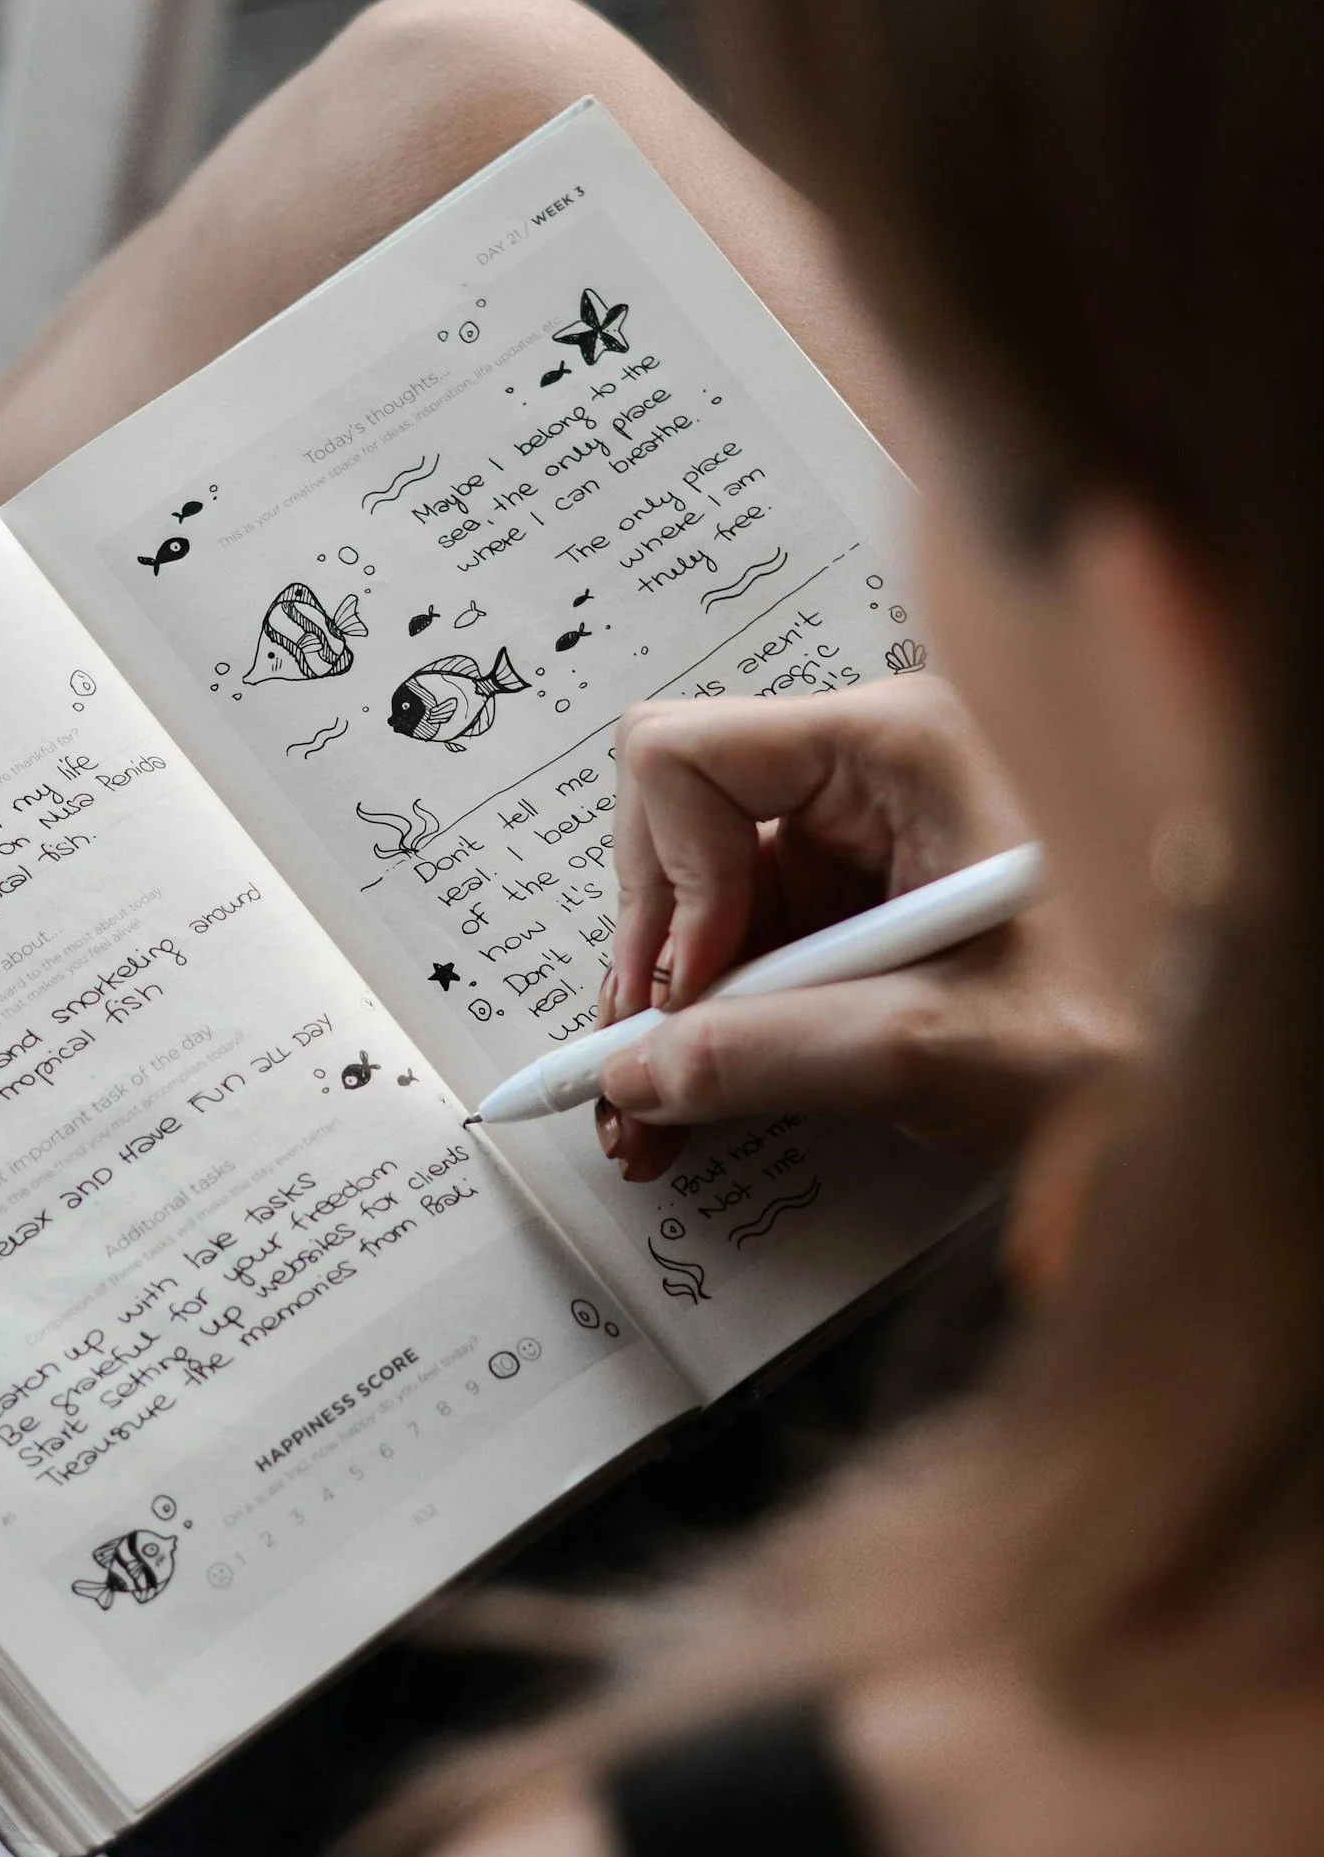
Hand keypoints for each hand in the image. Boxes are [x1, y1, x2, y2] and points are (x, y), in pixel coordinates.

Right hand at [596, 675, 1136, 1179]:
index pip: (686, 757)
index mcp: (900, 745)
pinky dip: (717, 1027)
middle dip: (652, 959)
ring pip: (705, 904)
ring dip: (672, 1011)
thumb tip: (642, 1071)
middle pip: (680, 832)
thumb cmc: (1137, 1023)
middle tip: (640, 1069)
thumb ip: (771, 1053)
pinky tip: (703, 1096)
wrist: (1215, 1072)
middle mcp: (874, 774)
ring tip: (658, 1111)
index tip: (687, 991)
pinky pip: (752, 950)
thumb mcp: (937, 1045)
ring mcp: (867, 841)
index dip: (663, 881)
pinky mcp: (868, 908)